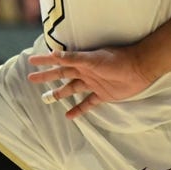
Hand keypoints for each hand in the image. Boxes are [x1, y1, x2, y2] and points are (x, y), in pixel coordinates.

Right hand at [27, 46, 154, 118]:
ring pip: (72, 88)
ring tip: (47, 98)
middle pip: (62, 74)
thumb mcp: (93, 59)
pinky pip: (87, 103)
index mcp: (81, 61)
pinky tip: (69, 115)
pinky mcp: (103, 95)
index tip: (30, 60)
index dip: (45, 60)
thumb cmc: (117, 60)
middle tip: (31, 79)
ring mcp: (93, 83)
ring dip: (60, 92)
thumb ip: (74, 58)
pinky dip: (78, 109)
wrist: (139, 68)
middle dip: (47, 76)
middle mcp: (85, 72)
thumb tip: (53, 54)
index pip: (59, 60)